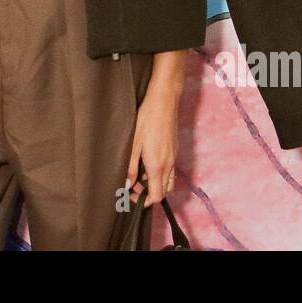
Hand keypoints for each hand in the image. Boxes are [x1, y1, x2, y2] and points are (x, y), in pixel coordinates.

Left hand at [126, 80, 179, 204]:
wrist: (164, 101)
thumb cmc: (147, 119)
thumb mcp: (134, 143)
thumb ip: (131, 166)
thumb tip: (127, 184)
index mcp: (157, 165)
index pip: (157, 195)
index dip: (145, 201)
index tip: (133, 197)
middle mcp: (168, 164)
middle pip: (164, 191)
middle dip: (149, 194)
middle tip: (134, 187)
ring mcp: (173, 157)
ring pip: (168, 181)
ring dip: (156, 184)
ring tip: (140, 175)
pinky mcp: (174, 150)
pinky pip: (170, 170)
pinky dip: (160, 174)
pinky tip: (148, 163)